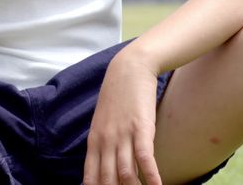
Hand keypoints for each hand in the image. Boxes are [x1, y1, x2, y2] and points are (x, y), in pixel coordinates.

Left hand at [83, 51, 162, 184]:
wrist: (128, 69)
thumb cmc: (117, 97)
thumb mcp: (103, 122)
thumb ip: (102, 145)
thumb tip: (104, 166)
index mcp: (94, 142)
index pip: (91, 177)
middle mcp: (106, 141)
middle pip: (107, 180)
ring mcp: (123, 135)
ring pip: (125, 173)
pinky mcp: (141, 128)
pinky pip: (144, 157)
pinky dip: (151, 176)